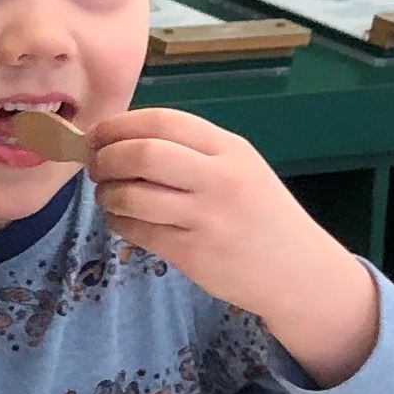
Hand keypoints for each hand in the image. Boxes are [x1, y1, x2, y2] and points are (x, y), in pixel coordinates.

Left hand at [87, 107, 378, 384]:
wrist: (298, 271)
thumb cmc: (262, 215)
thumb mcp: (240, 168)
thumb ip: (193, 151)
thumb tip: (123, 138)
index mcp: (231, 149)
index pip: (164, 121)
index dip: (120, 125)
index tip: (99, 134)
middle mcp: (220, 178)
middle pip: (143, 154)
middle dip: (106, 157)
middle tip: (96, 166)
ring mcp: (206, 217)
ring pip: (133, 195)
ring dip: (107, 193)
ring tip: (107, 195)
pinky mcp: (192, 253)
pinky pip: (137, 230)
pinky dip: (118, 221)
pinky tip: (121, 219)